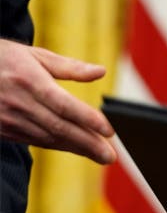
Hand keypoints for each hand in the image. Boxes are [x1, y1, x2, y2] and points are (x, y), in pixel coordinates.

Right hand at [0, 39, 115, 163]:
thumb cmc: (4, 59)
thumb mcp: (35, 56)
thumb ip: (70, 67)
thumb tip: (100, 71)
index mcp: (29, 81)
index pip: (64, 105)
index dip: (87, 119)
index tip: (109, 131)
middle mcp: (19, 103)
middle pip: (60, 128)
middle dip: (88, 144)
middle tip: (110, 156)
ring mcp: (10, 119)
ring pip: (50, 139)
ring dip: (78, 149)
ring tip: (101, 156)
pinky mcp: (5, 130)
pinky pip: (38, 141)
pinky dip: (61, 146)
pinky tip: (79, 150)